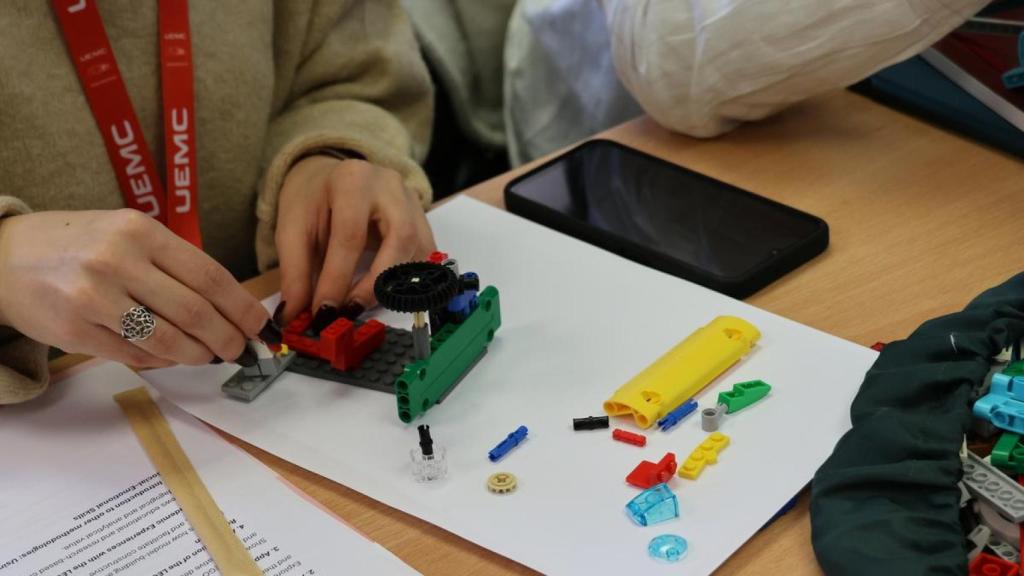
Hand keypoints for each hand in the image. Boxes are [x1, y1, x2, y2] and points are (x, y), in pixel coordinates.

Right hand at [0, 210, 268, 367]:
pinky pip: (135, 354)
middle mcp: (118, 260)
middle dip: (226, 337)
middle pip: (195, 311)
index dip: (241, 307)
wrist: (3, 257)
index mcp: (140, 231)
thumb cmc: (78, 246)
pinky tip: (170, 357)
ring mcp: (94, 297)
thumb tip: (228, 306)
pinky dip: (161, 360)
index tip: (258, 326)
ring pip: (168, 338)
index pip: (210, 275)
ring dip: (198, 354)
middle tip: (238, 350)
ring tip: (209, 356)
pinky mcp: (76, 330)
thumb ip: (173, 264)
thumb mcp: (127, 234)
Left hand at [275, 156, 435, 322]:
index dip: (338, 278)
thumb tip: (293, 316)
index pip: (350, 235)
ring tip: (363, 304)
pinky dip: (408, 281)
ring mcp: (413, 202)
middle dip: (376, 283)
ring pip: (419, 250)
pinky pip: (426, 257)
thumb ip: (294, 273)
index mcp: (352, 180)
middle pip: (400, 239)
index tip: (324, 312)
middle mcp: (391, 186)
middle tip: (351, 310)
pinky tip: (384, 292)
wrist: (331, 178)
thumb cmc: (312, 202)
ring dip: (394, 286)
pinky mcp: (424, 221)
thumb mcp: (292, 230)